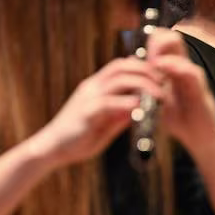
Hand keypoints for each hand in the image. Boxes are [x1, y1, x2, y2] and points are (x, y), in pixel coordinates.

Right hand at [32, 57, 161, 168]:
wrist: (50, 149)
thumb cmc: (78, 138)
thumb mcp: (104, 124)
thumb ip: (120, 114)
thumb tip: (138, 108)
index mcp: (95, 86)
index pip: (120, 65)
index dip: (140, 66)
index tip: (159, 75)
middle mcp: (92, 87)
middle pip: (122, 66)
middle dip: (146, 70)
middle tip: (164, 81)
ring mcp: (88, 98)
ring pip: (119, 79)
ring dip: (143, 84)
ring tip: (159, 94)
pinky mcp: (86, 113)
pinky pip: (109, 102)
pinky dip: (127, 102)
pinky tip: (140, 106)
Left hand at [146, 29, 214, 153]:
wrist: (200, 137)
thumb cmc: (180, 118)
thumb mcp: (158, 99)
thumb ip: (147, 84)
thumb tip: (130, 69)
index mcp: (175, 70)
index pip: (166, 44)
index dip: (154, 39)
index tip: (140, 43)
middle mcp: (185, 70)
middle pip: (175, 42)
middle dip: (161, 39)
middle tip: (147, 47)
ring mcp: (194, 79)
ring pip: (182, 55)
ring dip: (166, 54)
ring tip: (152, 59)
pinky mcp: (201, 91)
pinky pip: (192, 74)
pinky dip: (177, 68)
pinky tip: (164, 68)